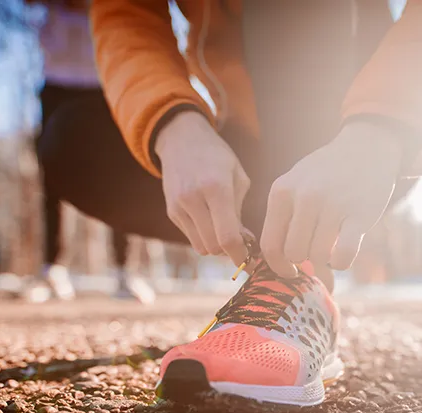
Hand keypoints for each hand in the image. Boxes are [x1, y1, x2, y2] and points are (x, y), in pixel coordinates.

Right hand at [155, 111, 249, 263]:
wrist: (181, 139)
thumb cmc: (217, 158)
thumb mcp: (237, 177)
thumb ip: (240, 212)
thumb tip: (244, 244)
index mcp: (216, 188)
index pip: (227, 236)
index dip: (240, 255)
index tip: (251, 263)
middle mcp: (193, 199)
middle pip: (214, 247)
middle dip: (229, 250)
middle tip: (242, 243)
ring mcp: (179, 206)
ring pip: (201, 247)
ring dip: (216, 245)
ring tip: (225, 229)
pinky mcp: (171, 211)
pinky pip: (191, 238)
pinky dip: (204, 236)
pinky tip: (210, 219)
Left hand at [261, 121, 402, 276]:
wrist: (366, 147)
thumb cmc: (326, 173)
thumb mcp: (295, 184)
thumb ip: (284, 218)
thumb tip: (280, 265)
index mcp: (282, 192)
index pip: (270, 244)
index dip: (279, 266)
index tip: (291, 271)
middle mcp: (304, 197)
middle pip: (294, 254)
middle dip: (305, 260)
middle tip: (317, 251)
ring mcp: (332, 205)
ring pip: (317, 257)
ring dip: (325, 259)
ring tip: (332, 244)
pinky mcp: (359, 215)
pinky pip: (343, 256)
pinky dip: (342, 262)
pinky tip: (345, 251)